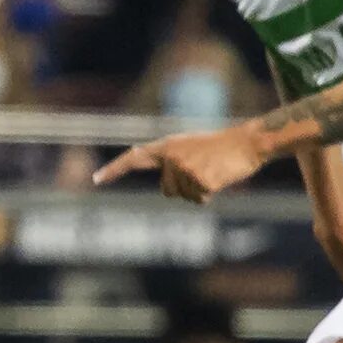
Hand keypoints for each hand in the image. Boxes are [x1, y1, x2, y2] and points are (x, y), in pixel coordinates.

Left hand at [91, 126, 264, 201]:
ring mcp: (185, 168)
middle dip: (184, 188)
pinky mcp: (200, 180)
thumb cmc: (220, 147)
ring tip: (212, 171)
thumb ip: (169, 159)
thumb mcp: (189, 148)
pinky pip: (200, 200)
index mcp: (167, 146)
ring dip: (199, 191)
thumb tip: (151, 171)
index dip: (114, 170)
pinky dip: (210, 194)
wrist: (247, 143)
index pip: (134, 158)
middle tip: (203, 170)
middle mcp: (172, 157)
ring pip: (184, 197)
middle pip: (167, 191)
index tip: (95, 179)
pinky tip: (219, 177)